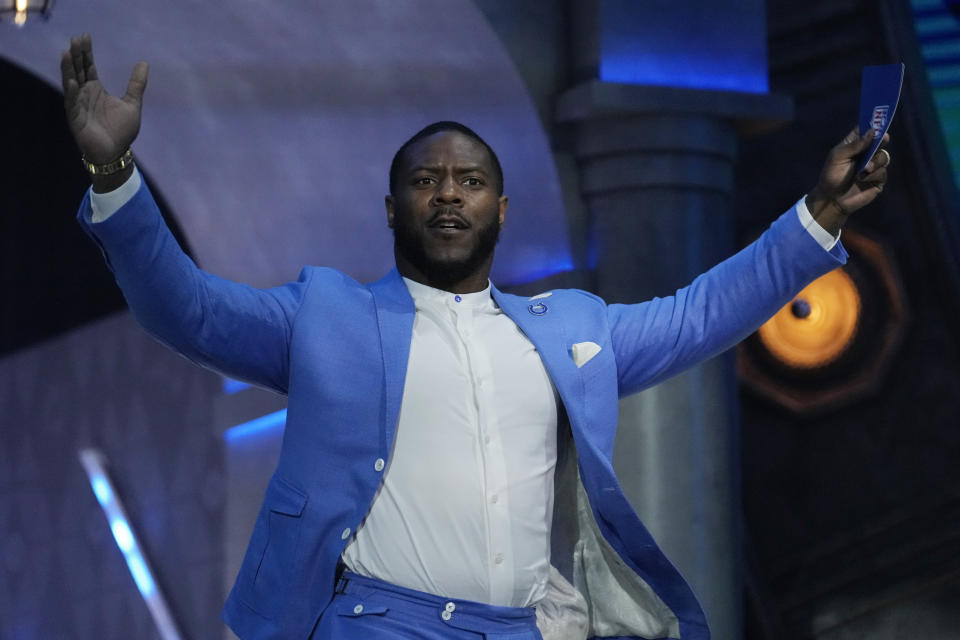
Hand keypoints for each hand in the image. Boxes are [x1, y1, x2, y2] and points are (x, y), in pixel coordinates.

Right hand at [61, 34, 147, 165]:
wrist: (116, 153)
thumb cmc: (121, 130)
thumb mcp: (132, 103)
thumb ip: (136, 84)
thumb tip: (144, 63)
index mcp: (96, 89)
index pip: (88, 66)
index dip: (86, 52)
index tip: (84, 36)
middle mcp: (84, 94)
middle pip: (78, 70)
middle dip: (76, 55)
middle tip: (76, 39)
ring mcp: (78, 105)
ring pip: (71, 84)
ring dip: (68, 69)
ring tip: (67, 53)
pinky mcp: (76, 119)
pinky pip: (72, 104)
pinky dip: (72, 93)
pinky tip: (72, 81)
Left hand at [805, 127, 890, 234]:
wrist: (831, 199)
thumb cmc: (831, 176)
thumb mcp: (838, 157)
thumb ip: (855, 145)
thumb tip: (873, 131)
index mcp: (854, 145)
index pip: (866, 130)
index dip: (874, 124)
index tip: (879, 121)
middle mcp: (866, 154)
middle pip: (880, 142)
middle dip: (881, 141)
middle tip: (883, 138)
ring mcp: (873, 166)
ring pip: (884, 157)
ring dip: (875, 162)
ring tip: (864, 169)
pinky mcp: (877, 180)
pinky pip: (882, 173)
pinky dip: (873, 175)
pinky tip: (862, 179)